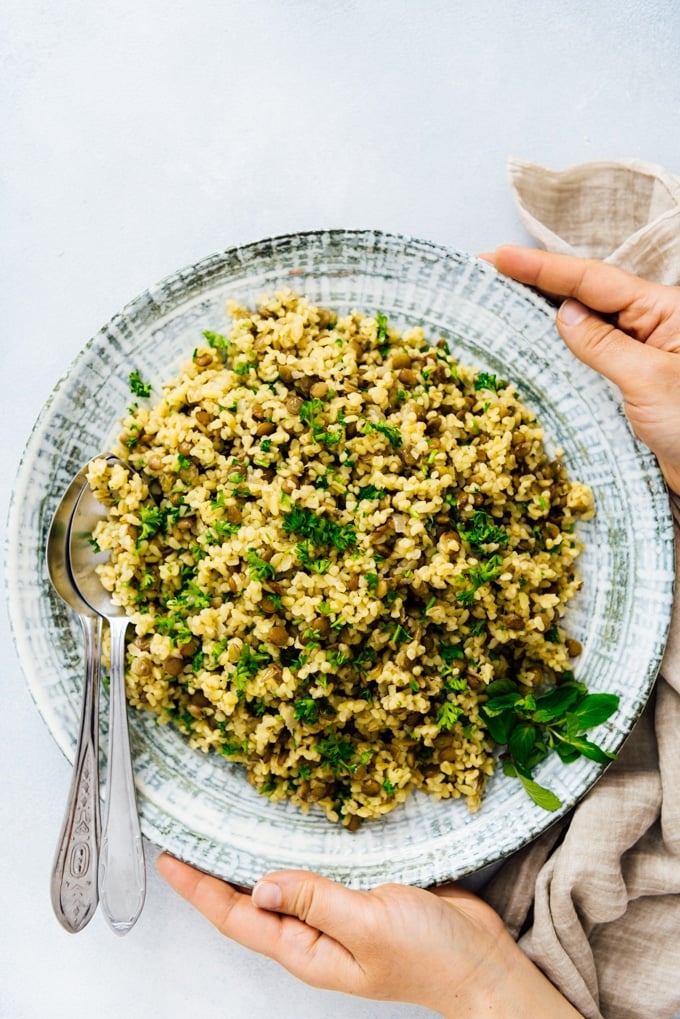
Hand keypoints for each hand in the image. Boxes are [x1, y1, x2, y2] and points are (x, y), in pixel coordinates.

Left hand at [157, 856, 580, 1016]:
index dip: (200, 889)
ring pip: (280, 887)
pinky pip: (315, 875)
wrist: (480, 961)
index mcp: (307, 950)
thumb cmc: (430, 956)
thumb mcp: (367, 926)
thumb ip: (314, 902)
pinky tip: (289, 835)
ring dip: (250, 862)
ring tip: (222, 833)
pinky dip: (295, 854)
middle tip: (185, 839)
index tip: (169, 860)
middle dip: (213, 876)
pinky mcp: (359, 897)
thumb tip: (259, 884)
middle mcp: (313, 936)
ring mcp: (335, 918)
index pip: (237, 917)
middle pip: (249, 904)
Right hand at [481, 246, 679, 494]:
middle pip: (586, 294)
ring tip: (498, 304)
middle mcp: (652, 326)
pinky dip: (559, 353)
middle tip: (487, 274)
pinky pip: (589, 359)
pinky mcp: (633, 384)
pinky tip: (532, 350)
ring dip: (543, 316)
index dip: (542, 267)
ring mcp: (641, 355)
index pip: (592, 280)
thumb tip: (564, 314)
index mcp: (664, 311)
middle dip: (537, 282)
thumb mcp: (647, 381)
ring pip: (584, 326)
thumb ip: (602, 344)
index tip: (498, 256)